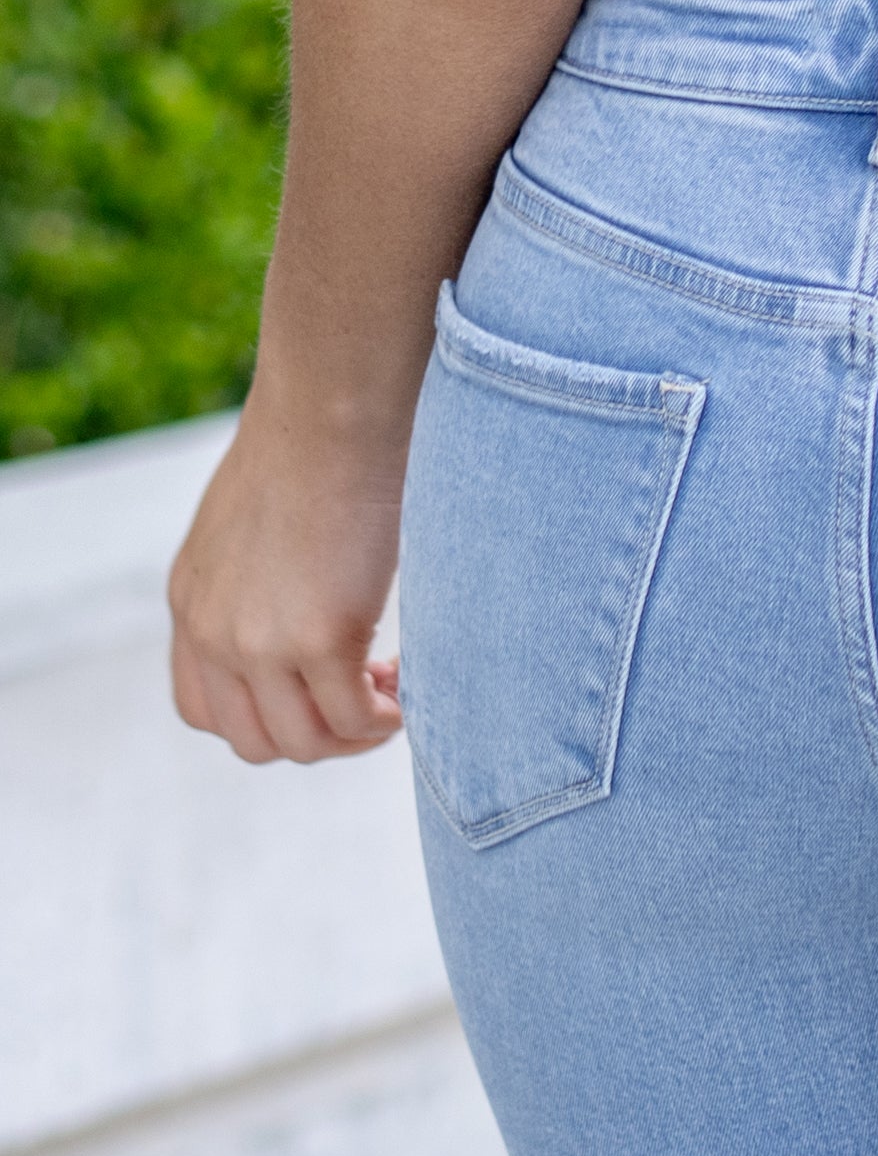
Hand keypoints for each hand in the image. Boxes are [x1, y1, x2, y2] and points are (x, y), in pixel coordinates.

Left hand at [167, 392, 404, 763]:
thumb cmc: (314, 444)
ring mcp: (261, 642)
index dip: (270, 717)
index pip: (204, 711)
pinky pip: (356, 721)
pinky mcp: (320, 638)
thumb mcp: (254, 523)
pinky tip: (406, 684)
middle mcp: (213, 632)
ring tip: (393, 689)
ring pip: (304, 745)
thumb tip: (309, 608)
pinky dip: (387, 719)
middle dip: (319, 735)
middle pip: (255, 743)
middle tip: (368, 692)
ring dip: (355, 733)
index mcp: (192, 602)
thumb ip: (258, 580)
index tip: (321, 685)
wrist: (333, 409)